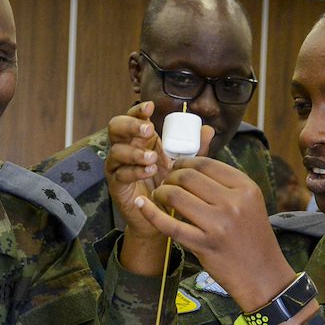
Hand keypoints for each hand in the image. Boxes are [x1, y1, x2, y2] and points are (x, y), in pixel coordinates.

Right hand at [106, 102, 208, 278]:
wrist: (163, 216)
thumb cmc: (171, 186)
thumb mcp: (184, 165)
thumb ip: (195, 149)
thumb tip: (209, 129)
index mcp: (140, 139)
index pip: (133, 117)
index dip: (138, 110)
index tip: (151, 107)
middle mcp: (126, 148)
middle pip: (116, 127)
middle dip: (131, 125)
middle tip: (149, 130)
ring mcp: (118, 167)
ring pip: (116, 151)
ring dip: (134, 152)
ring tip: (152, 158)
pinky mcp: (116, 185)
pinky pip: (120, 174)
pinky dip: (134, 171)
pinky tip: (149, 172)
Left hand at [129, 158, 296, 317]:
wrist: (262, 275)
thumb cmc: (253, 239)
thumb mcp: (250, 204)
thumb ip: (226, 185)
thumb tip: (192, 167)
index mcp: (246, 189)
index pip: (206, 164)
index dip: (185, 162)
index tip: (177, 167)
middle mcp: (233, 203)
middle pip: (188, 176)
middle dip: (170, 176)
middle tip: (166, 183)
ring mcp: (218, 225)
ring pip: (175, 195)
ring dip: (161, 192)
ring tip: (160, 196)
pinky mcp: (203, 245)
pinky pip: (169, 224)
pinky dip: (151, 213)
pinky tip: (142, 205)